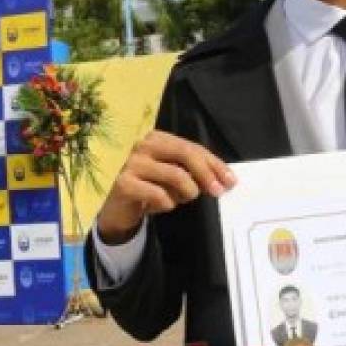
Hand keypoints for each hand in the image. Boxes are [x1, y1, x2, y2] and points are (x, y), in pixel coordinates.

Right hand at [97, 130, 236, 244]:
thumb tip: (225, 180)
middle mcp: (143, 145)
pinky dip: (167, 204)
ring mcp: (131, 163)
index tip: (231, 180)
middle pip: (185, 154)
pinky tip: (157, 206)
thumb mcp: (170, 175)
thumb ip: (193, 172)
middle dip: (207, 174)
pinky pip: (160, 195)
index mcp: (156, 138)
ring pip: (176, 176)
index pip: (192, 147)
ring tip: (180, 199)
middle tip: (219, 192)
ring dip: (187, 193)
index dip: (214, 164)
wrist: (114, 207)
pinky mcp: (124, 183)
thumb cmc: (147, 187)